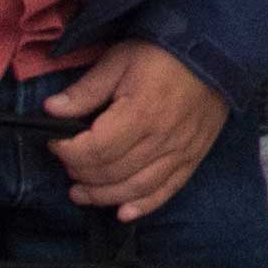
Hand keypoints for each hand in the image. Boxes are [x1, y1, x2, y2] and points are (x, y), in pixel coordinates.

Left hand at [46, 42, 227, 215]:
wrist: (216, 54)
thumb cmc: (164, 53)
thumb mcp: (119, 61)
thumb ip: (86, 90)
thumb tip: (51, 110)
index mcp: (140, 113)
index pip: (95, 149)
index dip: (68, 151)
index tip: (56, 142)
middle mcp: (161, 140)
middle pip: (111, 172)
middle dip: (81, 173)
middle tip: (67, 164)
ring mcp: (180, 153)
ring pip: (135, 188)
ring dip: (103, 196)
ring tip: (81, 194)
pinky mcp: (192, 159)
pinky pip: (167, 191)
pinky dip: (144, 206)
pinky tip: (123, 213)